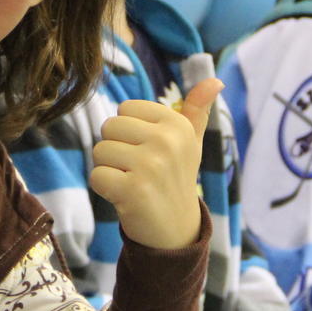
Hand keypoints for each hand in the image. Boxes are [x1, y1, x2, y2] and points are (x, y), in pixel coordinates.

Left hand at [89, 77, 221, 248]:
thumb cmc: (176, 178)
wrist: (176, 229)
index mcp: (177, 124)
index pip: (124, 109)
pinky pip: (96, 176)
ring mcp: (151, 166)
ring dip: (109, 169)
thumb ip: (197, 109)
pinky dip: (104, 189)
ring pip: (99, 151)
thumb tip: (215, 81)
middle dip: (115, 149)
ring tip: (132, 182)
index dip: (128, 132)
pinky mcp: (133, 190)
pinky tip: (124, 197)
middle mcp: (167, 141)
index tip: (148, 151)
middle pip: (108, 127)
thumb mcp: (190, 142)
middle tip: (138, 170)